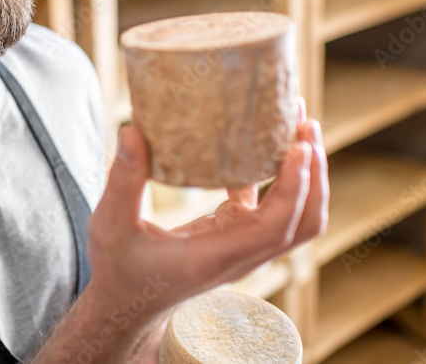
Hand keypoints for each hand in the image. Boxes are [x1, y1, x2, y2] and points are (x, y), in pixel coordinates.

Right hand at [85, 97, 328, 334]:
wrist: (123, 302)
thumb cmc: (117, 267)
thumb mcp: (111, 224)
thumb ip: (123, 180)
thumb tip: (132, 131)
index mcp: (216, 256)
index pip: (276, 227)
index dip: (296, 187)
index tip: (299, 146)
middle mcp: (239, 254)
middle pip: (302, 223)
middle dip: (314, 175)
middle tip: (306, 124)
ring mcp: (240, 245)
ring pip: (294, 216)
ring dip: (305, 175)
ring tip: (299, 126)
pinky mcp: (231, 234)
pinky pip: (267, 206)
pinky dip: (276, 177)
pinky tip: (261, 143)